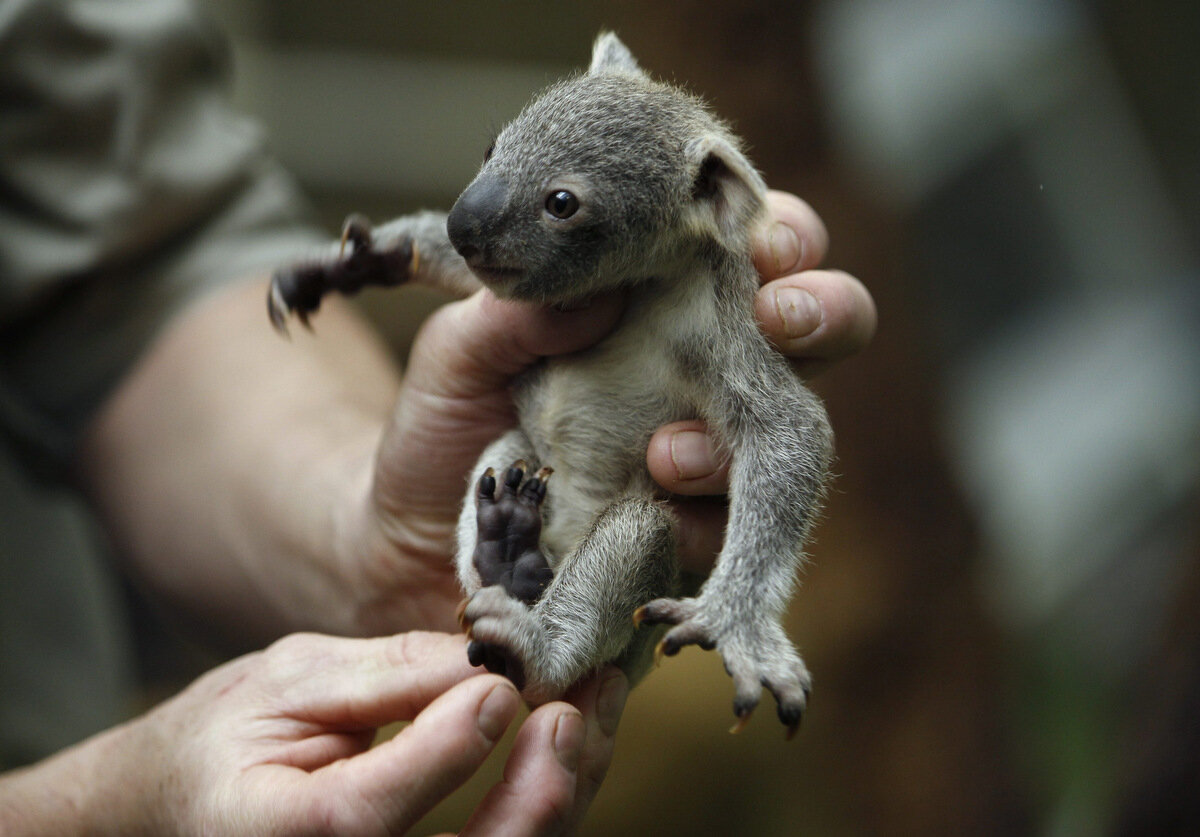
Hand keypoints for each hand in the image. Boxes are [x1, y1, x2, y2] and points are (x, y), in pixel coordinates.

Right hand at [17, 633, 627, 834]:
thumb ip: (385, 676)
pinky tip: (573, 734)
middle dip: (541, 790)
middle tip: (576, 704)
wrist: (187, 802)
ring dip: (565, 787)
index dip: (446, 749)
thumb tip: (486, 664)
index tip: (498, 683)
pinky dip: (551, 795)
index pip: (366, 815)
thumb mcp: (292, 680)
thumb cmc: (228, 736)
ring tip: (596, 703)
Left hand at [348, 190, 873, 631]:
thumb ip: (512, 314)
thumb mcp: (458, 353)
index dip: (777, 231)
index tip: (759, 237)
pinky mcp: (691, 528)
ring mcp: (707, 450)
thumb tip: (601, 293)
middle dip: (821, 309)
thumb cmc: (449, 423)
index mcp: (658, 297)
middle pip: (816, 323)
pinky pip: (732, 523)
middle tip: (780, 316)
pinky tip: (653, 499)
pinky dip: (703, 514)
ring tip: (666, 451)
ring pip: (793, 428)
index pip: (747, 243)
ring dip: (746, 431)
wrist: (418, 539)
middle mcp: (702, 366)